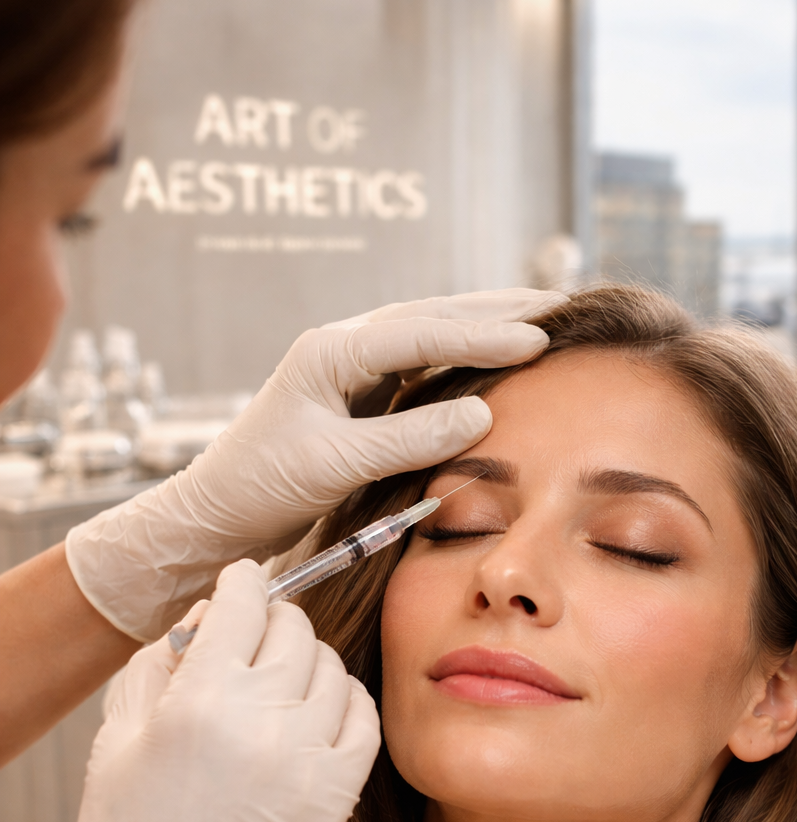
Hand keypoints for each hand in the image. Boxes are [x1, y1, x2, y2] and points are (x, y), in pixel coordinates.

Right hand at [0, 560, 379, 821]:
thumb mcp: (118, 735)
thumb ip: (160, 661)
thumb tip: (206, 614)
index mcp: (199, 700)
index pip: (244, 602)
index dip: (244, 582)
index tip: (244, 582)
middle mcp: (261, 722)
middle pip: (294, 628)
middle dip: (274, 618)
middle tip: (259, 632)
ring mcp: (307, 760)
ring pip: (333, 668)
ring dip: (309, 660)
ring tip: (284, 678)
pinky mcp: (337, 797)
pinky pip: (365, 720)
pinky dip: (348, 701)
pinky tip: (323, 708)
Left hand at [66, 289, 562, 640]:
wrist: (214, 515)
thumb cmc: (262, 488)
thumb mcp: (337, 465)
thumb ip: (409, 438)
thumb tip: (483, 414)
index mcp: (332, 353)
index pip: (423, 333)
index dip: (484, 336)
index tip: (539, 340)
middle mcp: (341, 348)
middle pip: (431, 316)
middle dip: (496, 309)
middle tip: (558, 306)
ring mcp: (347, 369)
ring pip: (427, 334)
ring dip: (482, 325)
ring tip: (538, 320)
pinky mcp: (354, 396)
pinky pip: (418, 365)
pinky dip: (460, 358)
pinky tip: (491, 360)